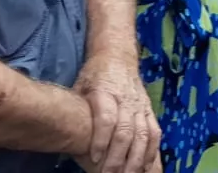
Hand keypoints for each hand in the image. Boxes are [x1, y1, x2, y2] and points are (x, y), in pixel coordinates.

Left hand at [75, 57, 159, 172]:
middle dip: (118, 156)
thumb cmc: (93, 75)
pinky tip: (146, 165)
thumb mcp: (80, 87)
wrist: (117, 56)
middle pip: (125, 131)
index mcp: (105, 93)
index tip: (95, 159)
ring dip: (136, 158)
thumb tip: (63, 136)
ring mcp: (139, 105)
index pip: (107, 118)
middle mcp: (125, 100)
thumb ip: (78, 110)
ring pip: (142, 134)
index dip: (102, 140)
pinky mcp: (148, 109)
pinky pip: (154, 131)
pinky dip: (151, 150)